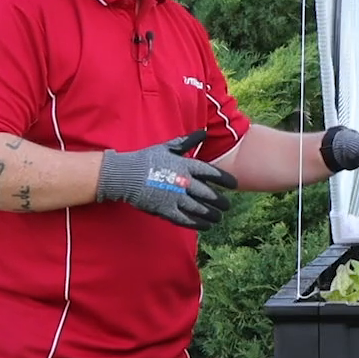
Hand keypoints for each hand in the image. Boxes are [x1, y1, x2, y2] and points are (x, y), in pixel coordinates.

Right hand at [95, 129, 237, 229]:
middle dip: (220, 201)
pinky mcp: (166, 210)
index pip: (212, 173)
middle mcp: (184, 182)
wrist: (125, 175)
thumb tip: (203, 132)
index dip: (225, 180)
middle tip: (227, 205)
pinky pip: (187, 219)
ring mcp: (176, 198)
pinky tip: (207, 226)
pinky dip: (199, 223)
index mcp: (185, 165)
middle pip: (209, 194)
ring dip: (212, 214)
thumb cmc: (146, 159)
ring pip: (200, 209)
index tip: (234, 185)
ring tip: (220, 217)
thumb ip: (187, 142)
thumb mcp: (167, 147)